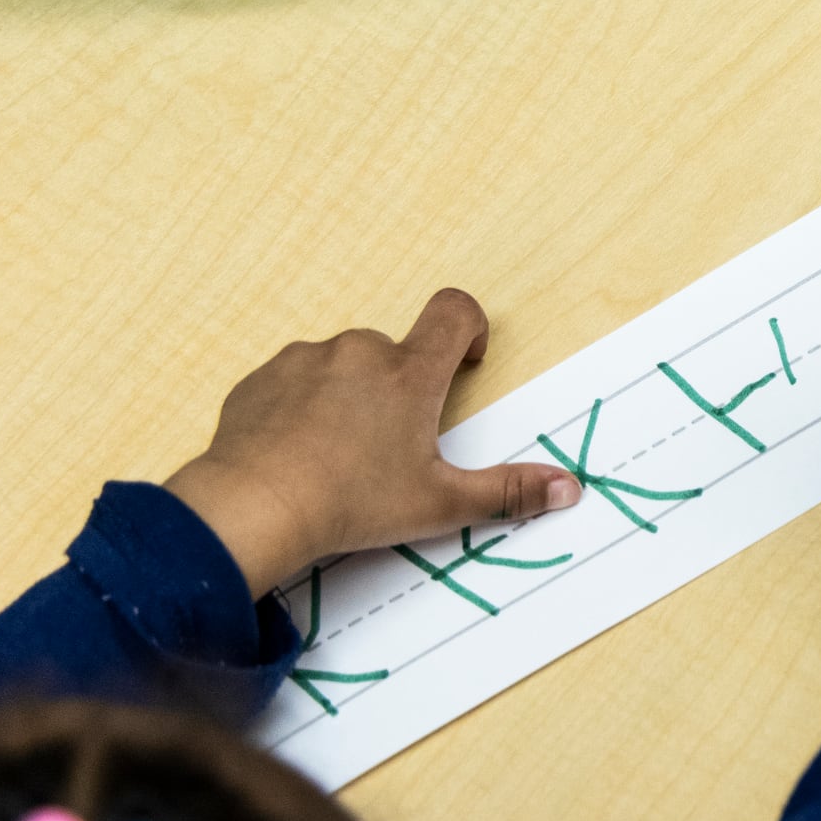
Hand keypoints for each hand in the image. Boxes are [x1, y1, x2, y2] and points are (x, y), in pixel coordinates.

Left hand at [165, 289, 578, 596]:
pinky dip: (301, 406)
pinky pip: (292, 381)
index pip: (454, 311)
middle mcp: (358, 351)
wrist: (249, 509)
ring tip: (338, 453)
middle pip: (395, 349)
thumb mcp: (438, 504)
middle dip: (400, 386)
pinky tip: (296, 453)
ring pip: (342, 365)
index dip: (470, 328)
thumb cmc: (351, 502)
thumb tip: (570, 488)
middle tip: (392, 444)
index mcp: (409, 372)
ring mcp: (303, 360)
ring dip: (349, 395)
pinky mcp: (259, 380)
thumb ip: (507, 493)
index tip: (465, 362)